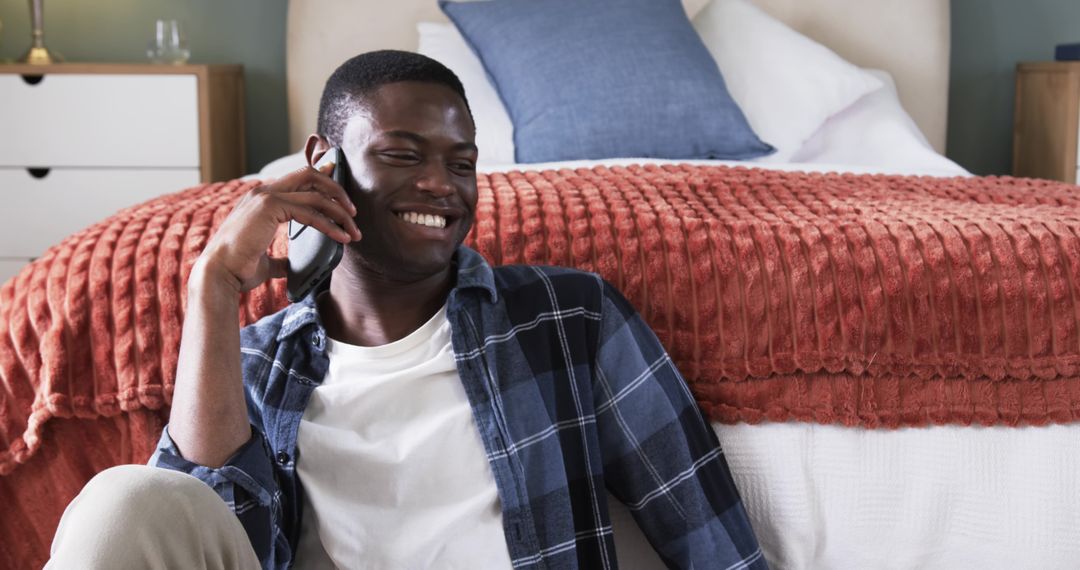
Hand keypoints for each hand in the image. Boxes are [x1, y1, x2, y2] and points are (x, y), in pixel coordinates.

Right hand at [194, 162, 361, 293]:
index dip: (323, 179)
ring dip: (339, 211)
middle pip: (310, 175)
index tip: (343, 191)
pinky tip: (341, 236)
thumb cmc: (238, 268)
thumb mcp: (265, 260)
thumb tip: (289, 265)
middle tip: (353, 212)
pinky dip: (330, 224)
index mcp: (260, 198)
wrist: (219, 274)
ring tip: (353, 230)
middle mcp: (263, 191)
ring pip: (315, 193)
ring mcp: (265, 196)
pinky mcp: (270, 207)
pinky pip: (310, 212)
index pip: (298, 179)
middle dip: (336, 190)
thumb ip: (279, 257)